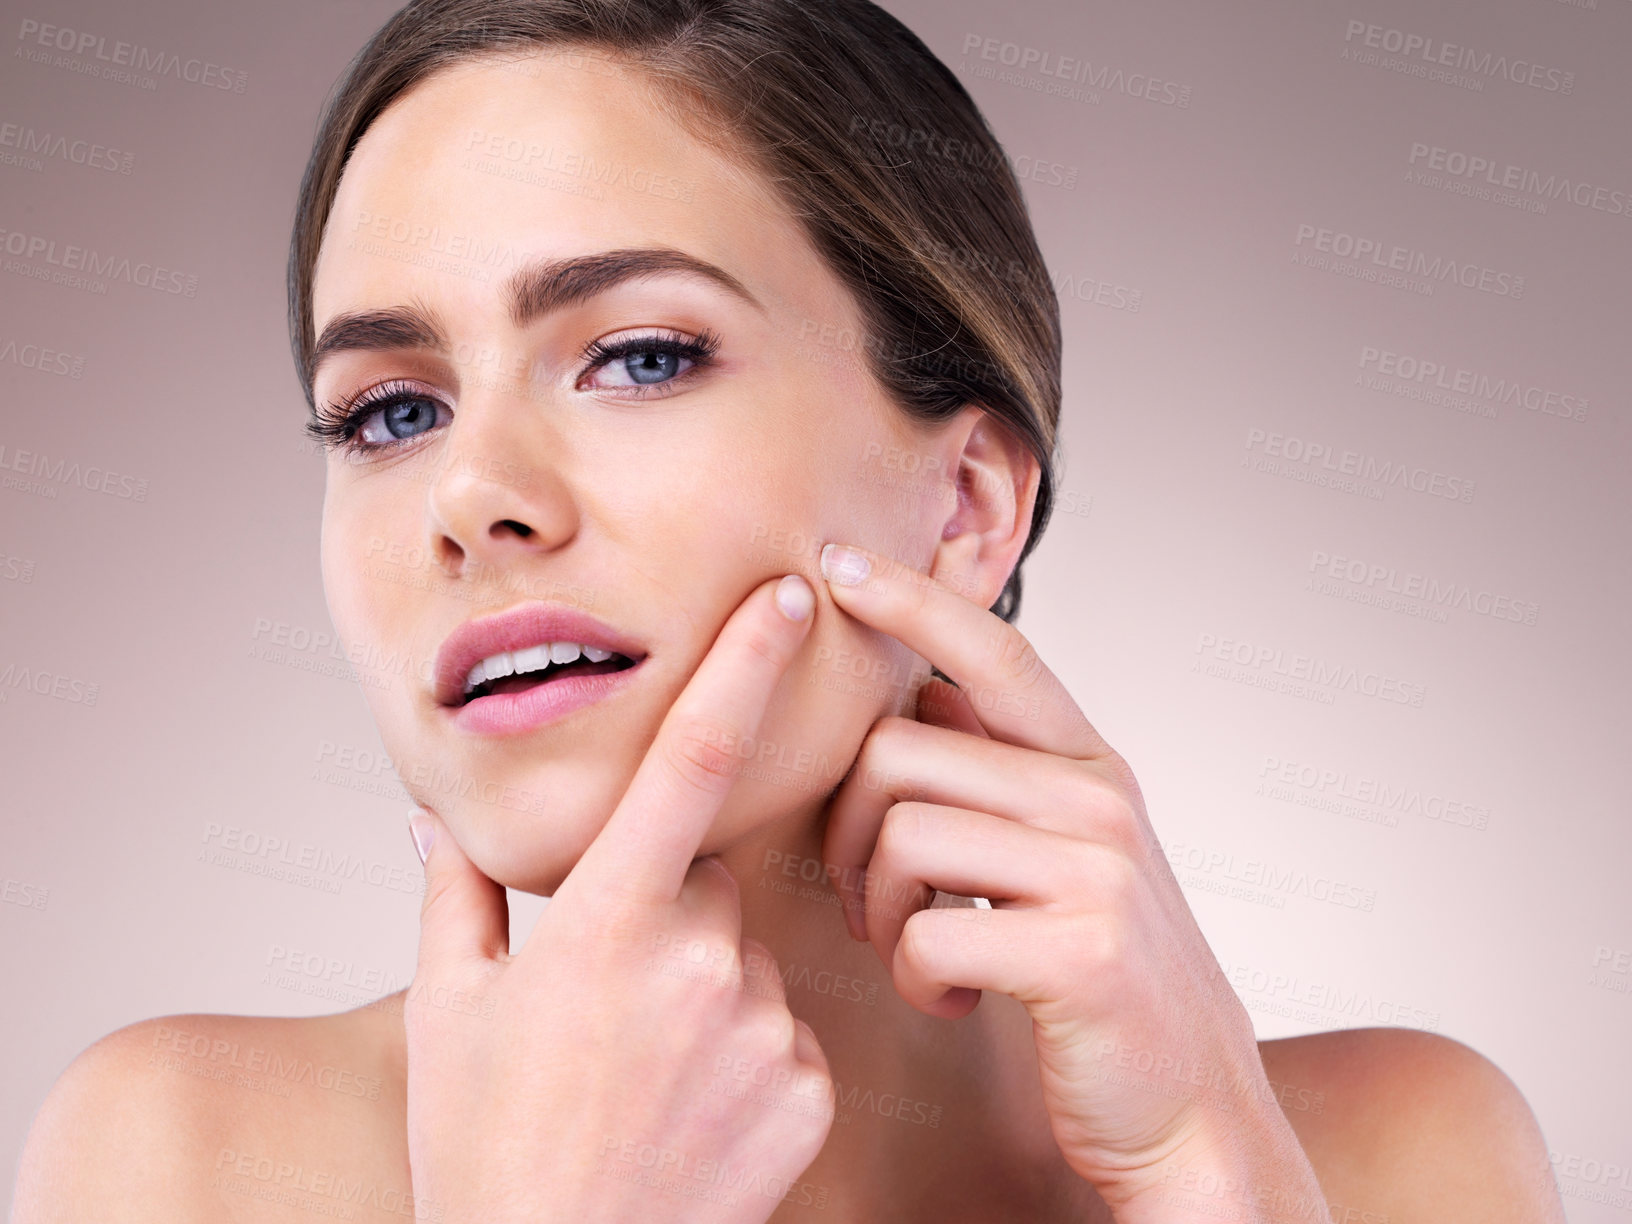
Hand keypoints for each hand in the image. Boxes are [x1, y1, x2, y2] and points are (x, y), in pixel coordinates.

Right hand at [403, 574, 835, 1223]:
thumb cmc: (486, 1151)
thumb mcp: (446, 1012)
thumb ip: (455, 893)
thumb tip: (433, 812)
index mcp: (606, 924)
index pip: (690, 759)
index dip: (741, 665)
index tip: (784, 599)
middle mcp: (701, 960)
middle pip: (710, 876)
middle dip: (672, 906)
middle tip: (614, 997)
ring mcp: (763, 1027)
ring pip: (749, 955)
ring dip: (710, 983)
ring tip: (647, 1068)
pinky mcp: (810, 1089)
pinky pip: (788, 1029)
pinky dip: (750, 1050)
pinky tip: (695, 1106)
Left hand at [817, 544, 1322, 1214]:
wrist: (1190, 1108)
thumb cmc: (1105, 977)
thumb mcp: (1072, 854)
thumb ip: (1005, 773)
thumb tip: (921, 690)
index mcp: (1093, 765)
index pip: (995, 649)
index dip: (913, 598)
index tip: (839, 561)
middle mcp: (1101, 799)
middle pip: (897, 753)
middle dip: (846, 831)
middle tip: (865, 898)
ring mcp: (1098, 871)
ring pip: (901, 837)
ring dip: (878, 911)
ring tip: (916, 951)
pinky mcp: (1079, 952)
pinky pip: (927, 932)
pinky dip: (915, 977)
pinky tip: (951, 997)